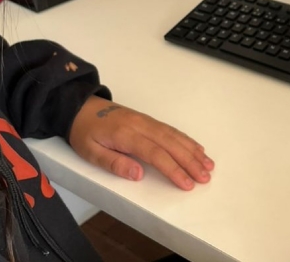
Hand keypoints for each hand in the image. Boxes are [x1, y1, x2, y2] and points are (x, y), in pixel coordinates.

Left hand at [68, 95, 213, 189]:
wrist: (81, 107)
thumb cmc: (84, 132)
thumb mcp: (90, 152)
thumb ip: (114, 163)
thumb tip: (138, 175)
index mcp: (126, 134)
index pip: (155, 154)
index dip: (173, 169)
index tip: (187, 183)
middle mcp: (140, 125)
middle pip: (170, 144)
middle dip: (190, 161)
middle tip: (205, 177)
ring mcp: (146, 121)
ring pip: (174, 135)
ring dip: (193, 150)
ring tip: (208, 165)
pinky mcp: (148, 120)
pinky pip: (171, 129)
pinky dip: (186, 139)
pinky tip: (197, 148)